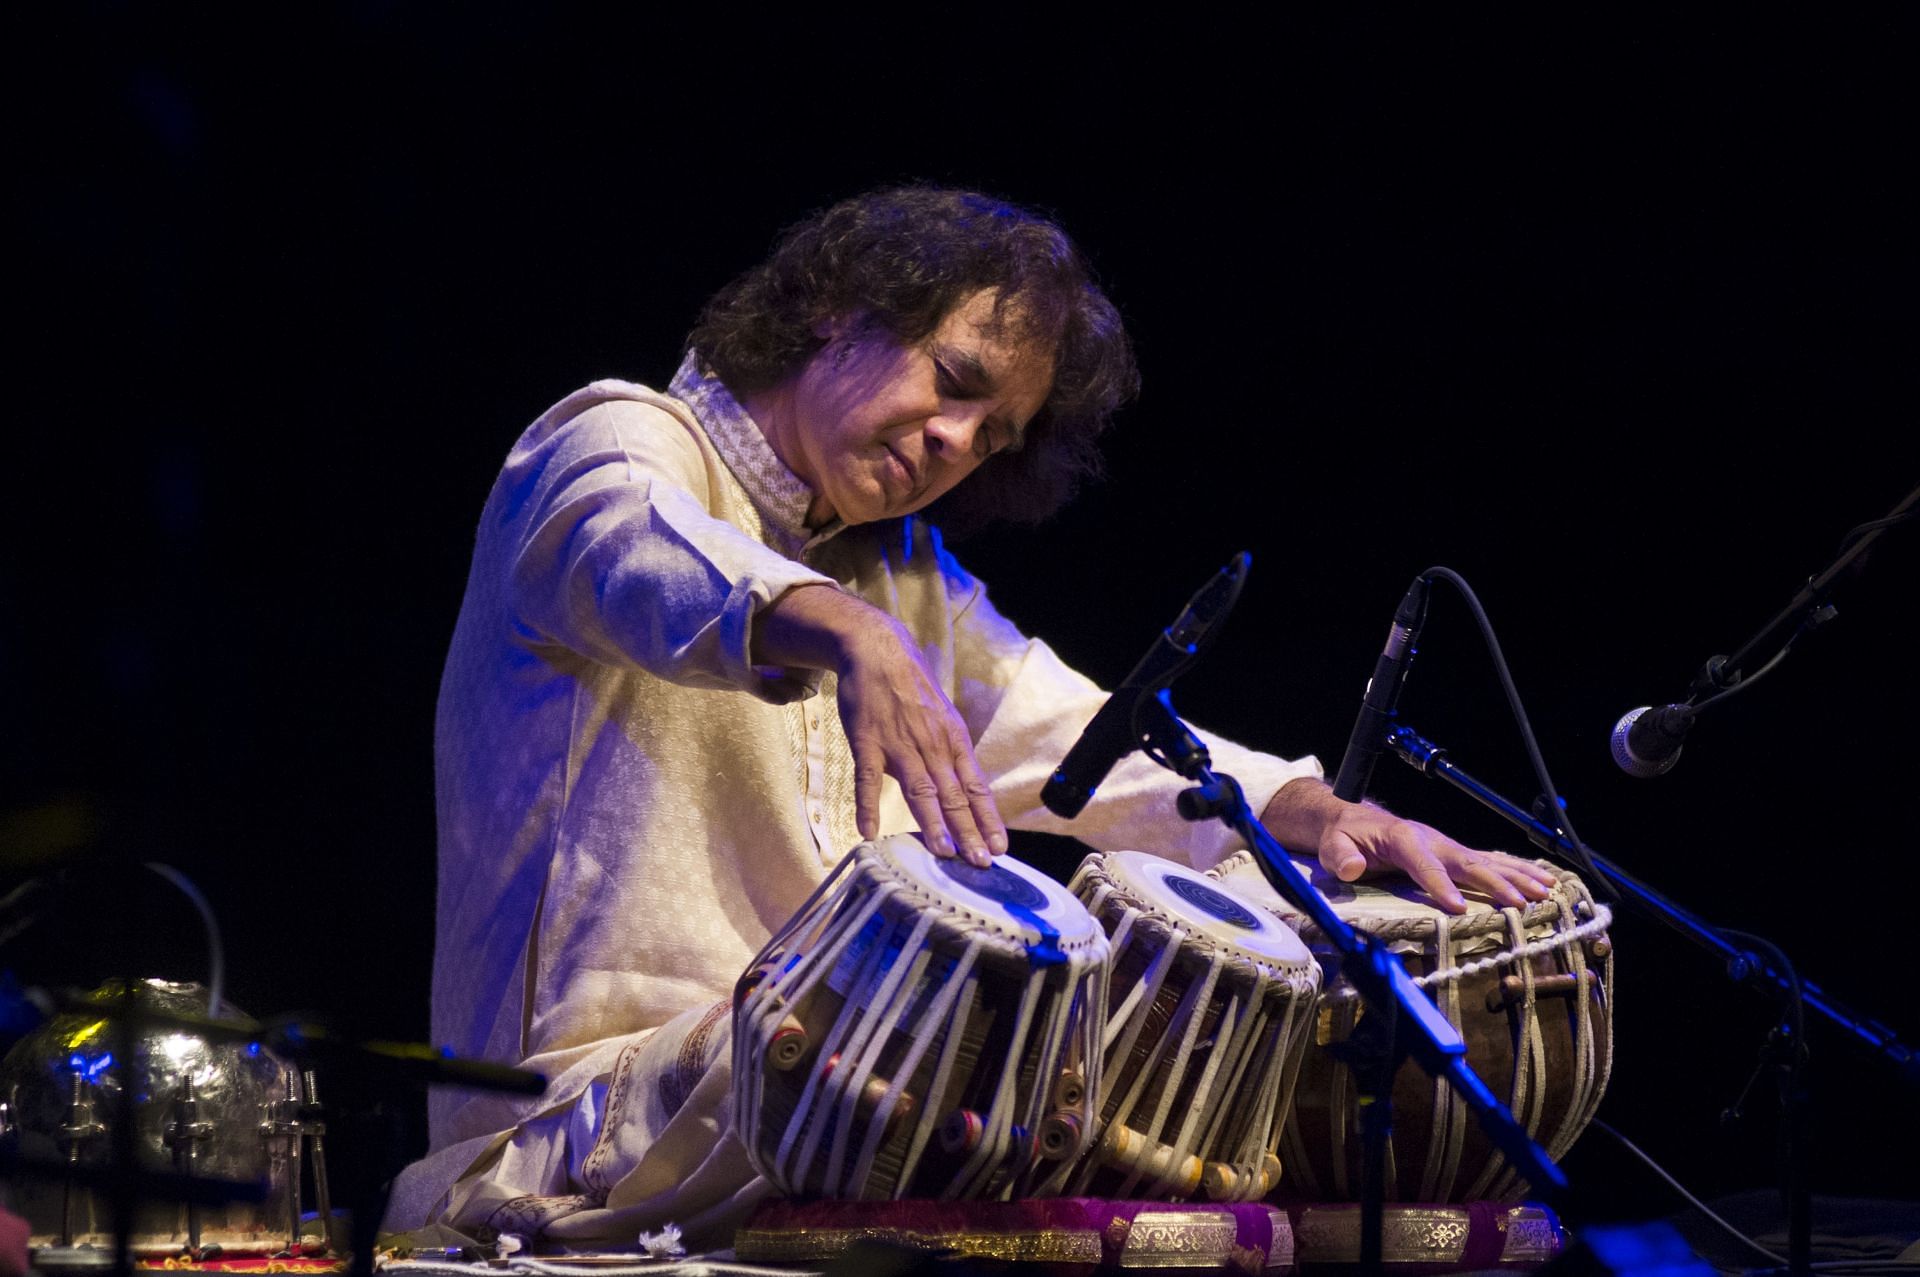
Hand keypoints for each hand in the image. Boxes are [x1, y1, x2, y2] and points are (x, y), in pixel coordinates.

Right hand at [833, 614, 1006, 865]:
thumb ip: (951, 756)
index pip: (976, 787)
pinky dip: (868, 805)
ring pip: (919, 788)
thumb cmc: (913, 690)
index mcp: (954, 742)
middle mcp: (932, 745)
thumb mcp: (943, 719)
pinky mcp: (867, 741)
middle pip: (953, 795)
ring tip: (942, 852)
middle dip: (968, 831)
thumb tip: (964, 793)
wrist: (878, 651)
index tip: (999, 849)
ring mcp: (899, 744)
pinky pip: (867, 778)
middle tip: (979, 863)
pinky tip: (869, 830)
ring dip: (931, 822)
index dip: (988, 819)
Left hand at [1261, 779, 1556, 913]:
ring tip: (1545, 891)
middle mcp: (1433, 840)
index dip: (1441, 885)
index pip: (1425, 864)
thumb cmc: (1345, 837)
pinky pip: (1489, 861)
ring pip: (1487, 861)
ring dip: (1517, 876)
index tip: (1458, 909)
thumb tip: (1351, 868)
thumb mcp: (1333, 846)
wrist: (1353, 820)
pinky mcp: (1454, 854)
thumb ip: (1341, 856)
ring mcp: (1447, 846)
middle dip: (1496, 883)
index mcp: (1404, 839)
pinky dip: (1516, 870)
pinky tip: (1539, 881)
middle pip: (1468, 862)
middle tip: (1522, 903)